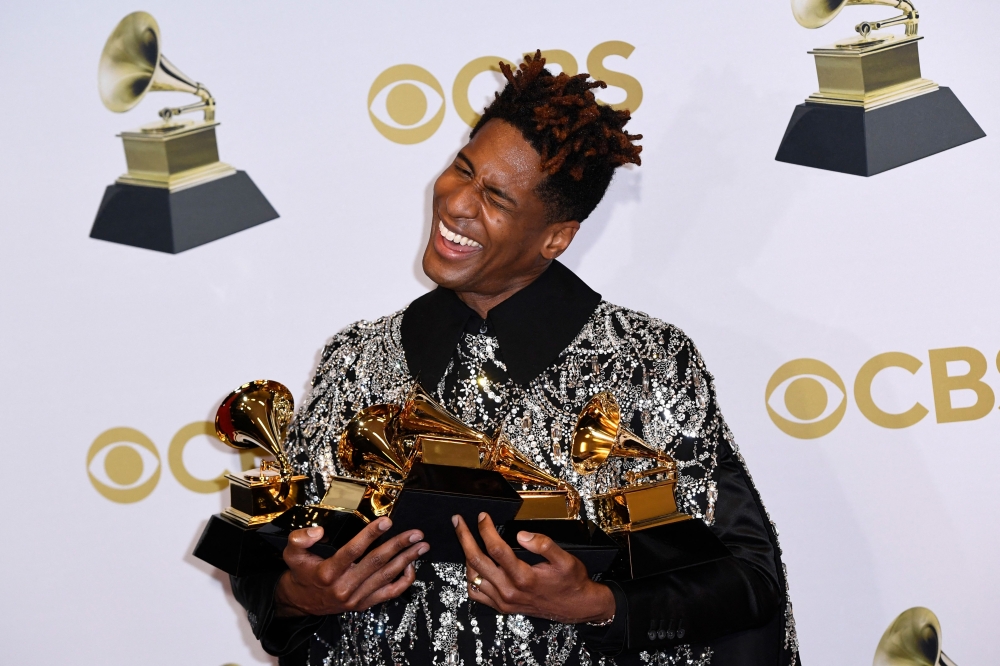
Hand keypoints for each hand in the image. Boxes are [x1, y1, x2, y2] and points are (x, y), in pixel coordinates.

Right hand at [274, 517, 428, 616]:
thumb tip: (318, 530)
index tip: (386, 521)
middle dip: (398, 546)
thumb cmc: (301, 574)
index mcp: (328, 573)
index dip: (370, 535)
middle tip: (415, 533)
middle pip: (376, 563)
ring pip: (386, 576)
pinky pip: (389, 593)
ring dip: (407, 559)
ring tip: (421, 545)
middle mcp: (344, 587)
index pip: (352, 551)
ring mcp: (356, 598)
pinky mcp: (364, 604)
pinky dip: (404, 580)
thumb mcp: (291, 554)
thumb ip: (300, 539)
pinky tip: (412, 565)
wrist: (301, 602)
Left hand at [453, 513, 614, 624]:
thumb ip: (544, 544)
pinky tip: (473, 565)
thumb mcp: (565, 559)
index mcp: (524, 577)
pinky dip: (470, 578)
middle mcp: (510, 591)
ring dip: (466, 556)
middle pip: (477, 561)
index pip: (496, 549)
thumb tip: (522, 534)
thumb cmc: (571, 582)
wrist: (576, 607)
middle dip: (464, 538)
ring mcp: (504, 601)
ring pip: (473, 577)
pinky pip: (477, 594)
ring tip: (465, 539)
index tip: (482, 516)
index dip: (485, 529)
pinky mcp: (503, 607)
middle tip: (458, 521)